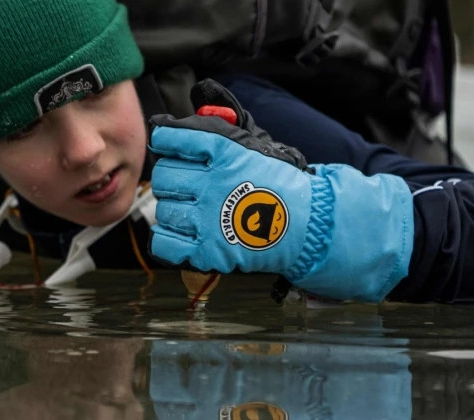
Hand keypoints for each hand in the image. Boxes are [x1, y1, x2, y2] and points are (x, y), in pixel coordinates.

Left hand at [148, 80, 413, 301]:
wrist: (310, 225)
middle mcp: (210, 183)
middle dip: (170, 180)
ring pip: (163, 210)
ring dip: (172, 210)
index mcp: (223, 153)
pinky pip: (164, 243)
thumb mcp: (254, 148)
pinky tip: (182, 234)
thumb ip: (220, 133)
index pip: (173, 140)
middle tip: (184, 185)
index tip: (165, 144)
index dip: (165, 142)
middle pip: (163, 177)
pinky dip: (167, 239)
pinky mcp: (207, 251)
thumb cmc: (283, 187)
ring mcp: (206, 218)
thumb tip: (189, 113)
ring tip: (191, 212)